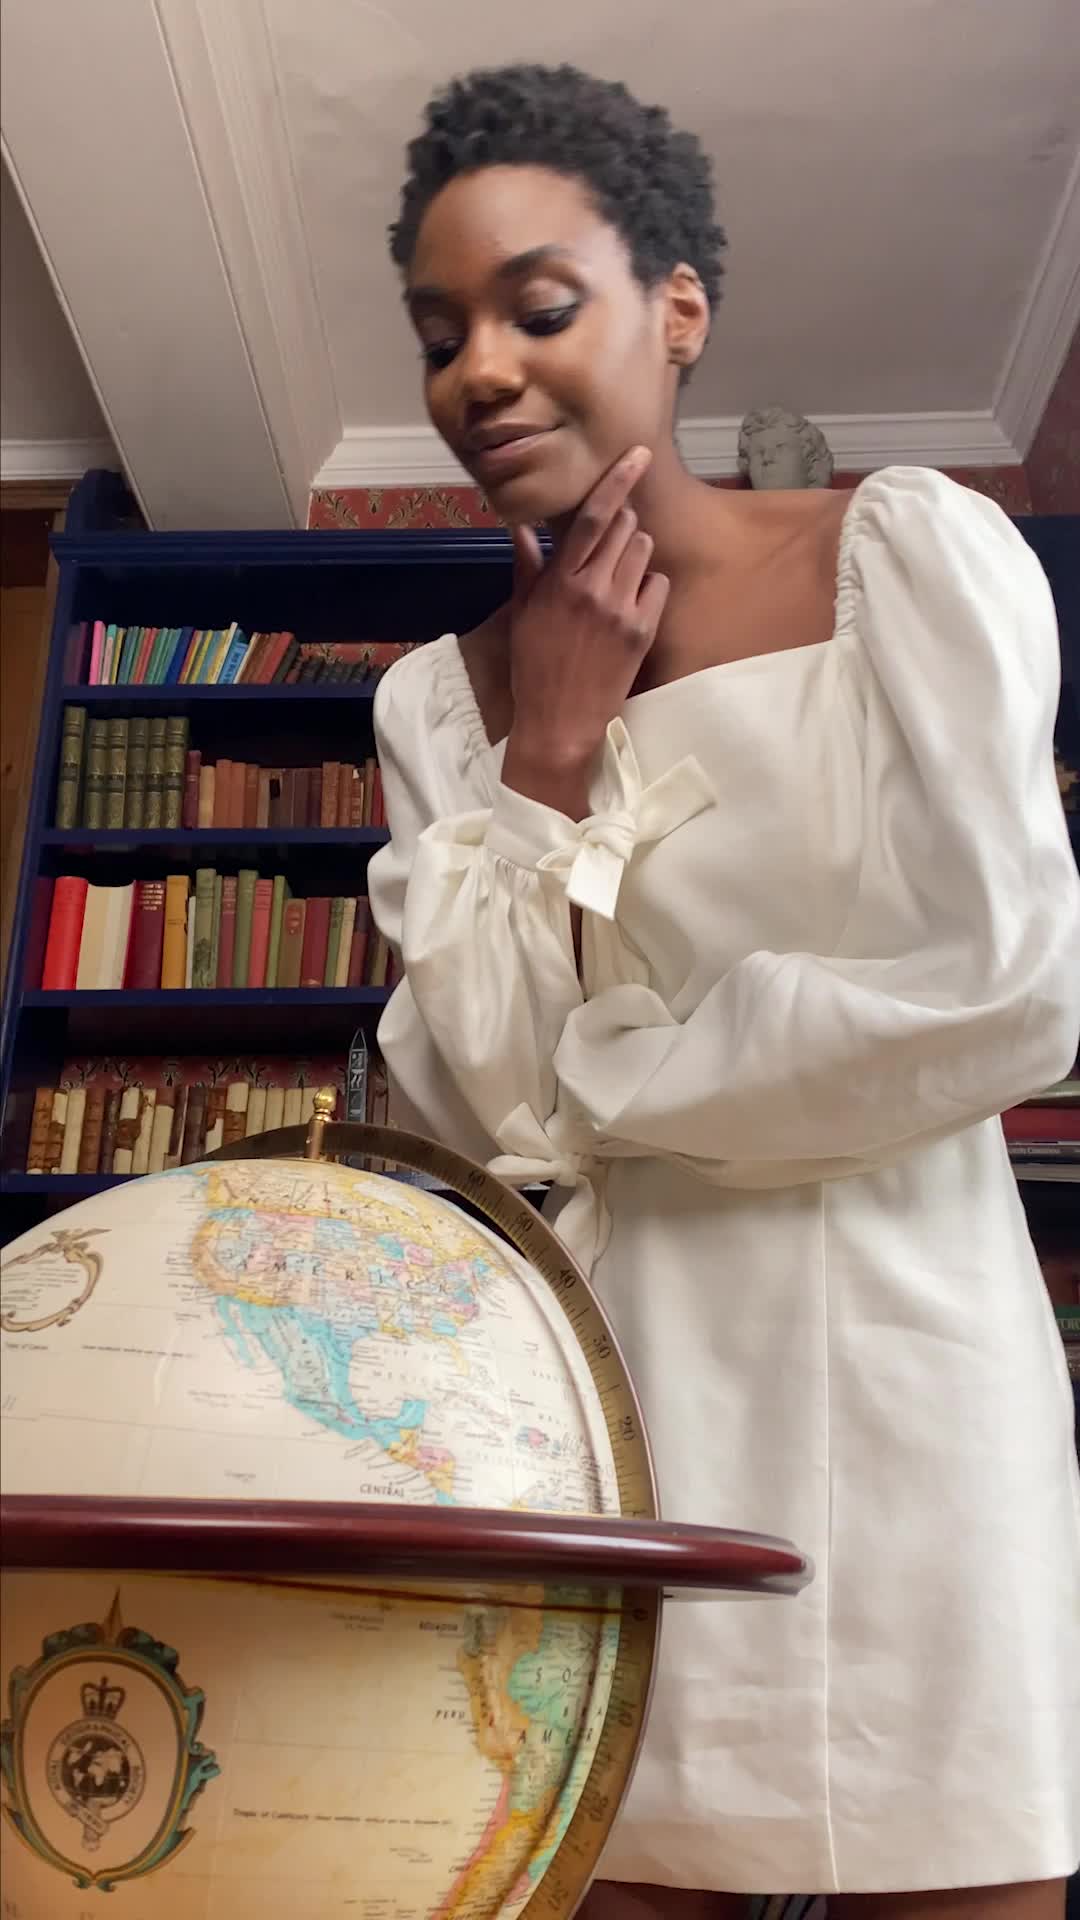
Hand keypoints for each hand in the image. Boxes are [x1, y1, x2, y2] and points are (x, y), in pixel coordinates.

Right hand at [502, 447, 668, 814]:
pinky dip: (647, 588)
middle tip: (608, 551)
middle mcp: (593, 588)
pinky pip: (658, 585)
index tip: (639, 454)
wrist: (560, 723)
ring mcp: (621, 609)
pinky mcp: (642, 631)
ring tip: (616, 581)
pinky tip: (631, 606)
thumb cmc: (535, 669)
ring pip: (644, 551)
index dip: (618, 480)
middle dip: (621, 527)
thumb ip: (527, 567)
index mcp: (559, 581)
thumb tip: (521, 528)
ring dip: (634, 555)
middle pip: (625, 527)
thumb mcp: (524, 615)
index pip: (592, 516)